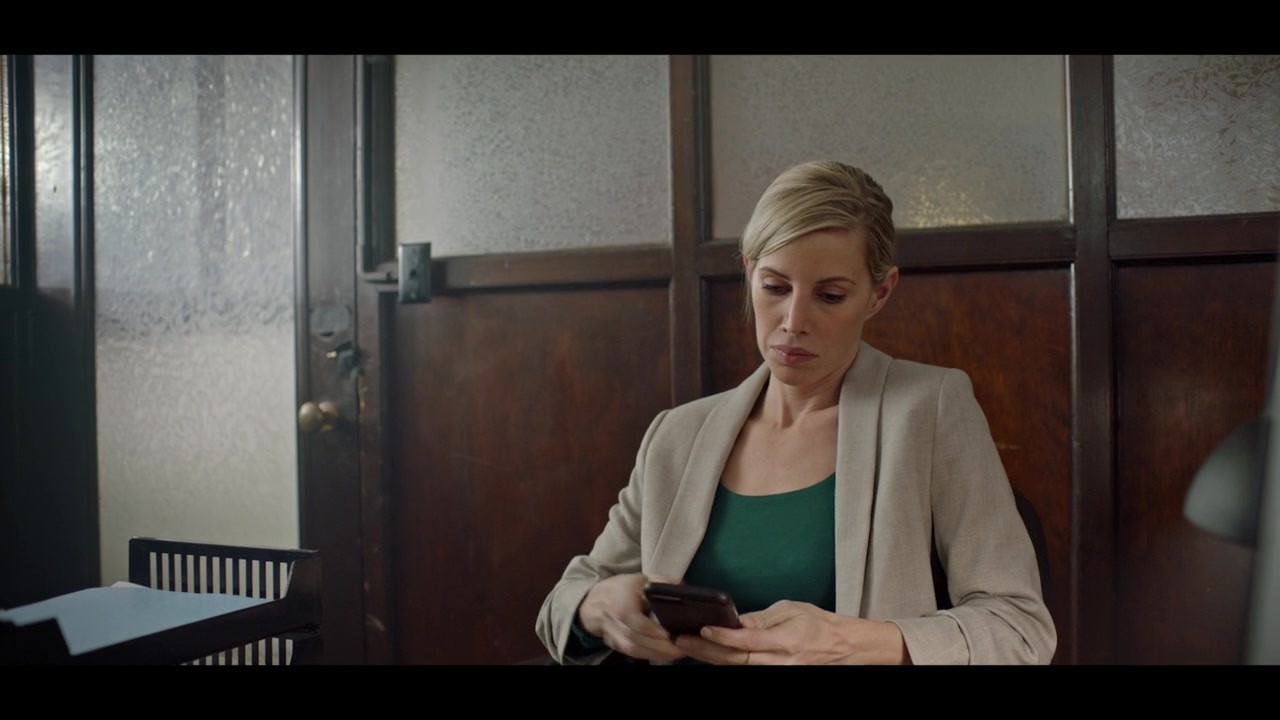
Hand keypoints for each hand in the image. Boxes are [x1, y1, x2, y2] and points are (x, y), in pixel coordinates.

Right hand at [576, 573, 686, 661]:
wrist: (595, 602)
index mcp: (621, 600)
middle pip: (636, 638)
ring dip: (657, 654)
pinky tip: (666, 655)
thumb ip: (660, 582)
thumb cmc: (621, 589)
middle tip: (682, 648)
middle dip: (659, 646)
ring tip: (678, 653)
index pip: (632, 618)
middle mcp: (615, 620)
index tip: (667, 634)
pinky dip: (650, 656)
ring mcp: (613, 635)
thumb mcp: (640, 579)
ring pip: (634, 650)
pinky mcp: (615, 645)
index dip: (649, 629)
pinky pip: (633, 654)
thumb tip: (681, 587)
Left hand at [674, 600, 908, 664]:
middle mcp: (779, 663)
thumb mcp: (791, 611)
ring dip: (710, 659)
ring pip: (736, 669)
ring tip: (687, 648)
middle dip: (705, 651)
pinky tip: (708, 656)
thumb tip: (735, 620)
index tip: (703, 629)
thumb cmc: (818, 625)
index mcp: (785, 642)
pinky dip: (725, 664)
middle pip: (735, 660)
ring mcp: (777, 673)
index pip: (747, 642)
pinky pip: (746, 671)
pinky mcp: (775, 676)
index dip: (723, 637)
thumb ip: (762, 618)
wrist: (843, 647)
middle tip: (681, 641)